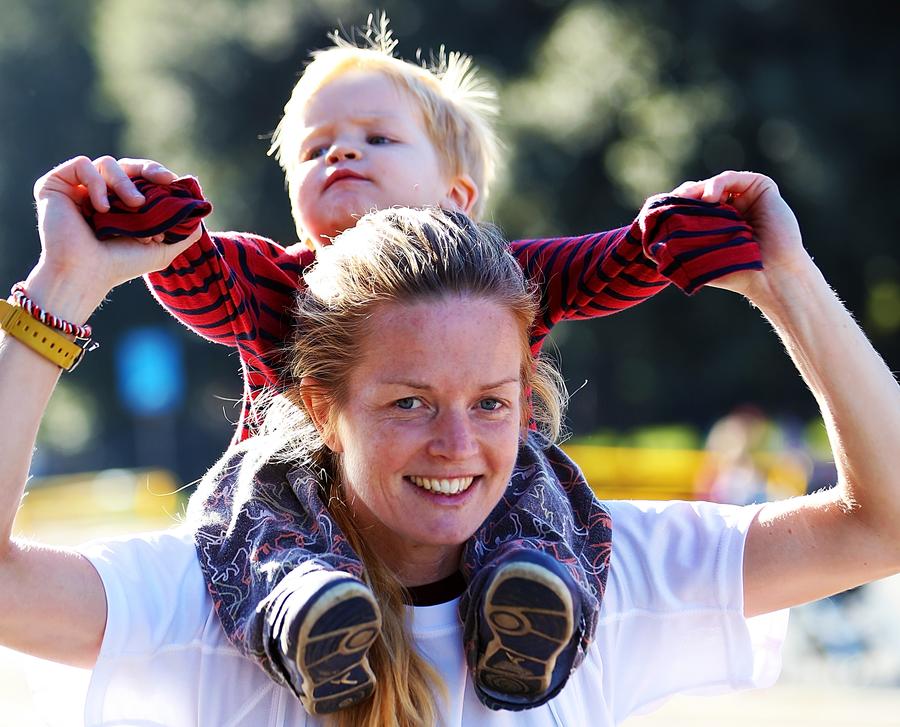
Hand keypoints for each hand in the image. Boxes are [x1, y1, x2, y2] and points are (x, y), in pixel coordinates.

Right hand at [30, 156, 200, 308]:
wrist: (88, 274)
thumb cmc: (121, 265)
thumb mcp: (163, 250)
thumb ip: (183, 232)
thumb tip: (200, 211)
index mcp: (118, 204)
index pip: (139, 177)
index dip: (155, 173)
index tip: (172, 181)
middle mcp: (97, 193)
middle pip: (126, 164)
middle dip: (146, 170)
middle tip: (162, 181)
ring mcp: (76, 188)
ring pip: (107, 164)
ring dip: (125, 183)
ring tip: (134, 207)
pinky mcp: (55, 185)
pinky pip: (81, 165)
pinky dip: (96, 182)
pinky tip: (102, 208)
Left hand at [671, 171, 812, 302]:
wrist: (771, 275)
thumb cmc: (735, 271)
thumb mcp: (700, 256)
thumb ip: (680, 244)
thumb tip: (649, 242)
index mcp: (715, 223)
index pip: (688, 206)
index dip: (673, 208)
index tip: (659, 217)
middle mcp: (730, 207)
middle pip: (697, 192)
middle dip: (681, 198)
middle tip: (670, 207)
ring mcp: (745, 196)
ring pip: (711, 184)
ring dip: (696, 192)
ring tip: (690, 205)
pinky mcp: (761, 188)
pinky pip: (731, 178)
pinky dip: (716, 184)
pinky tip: (709, 199)